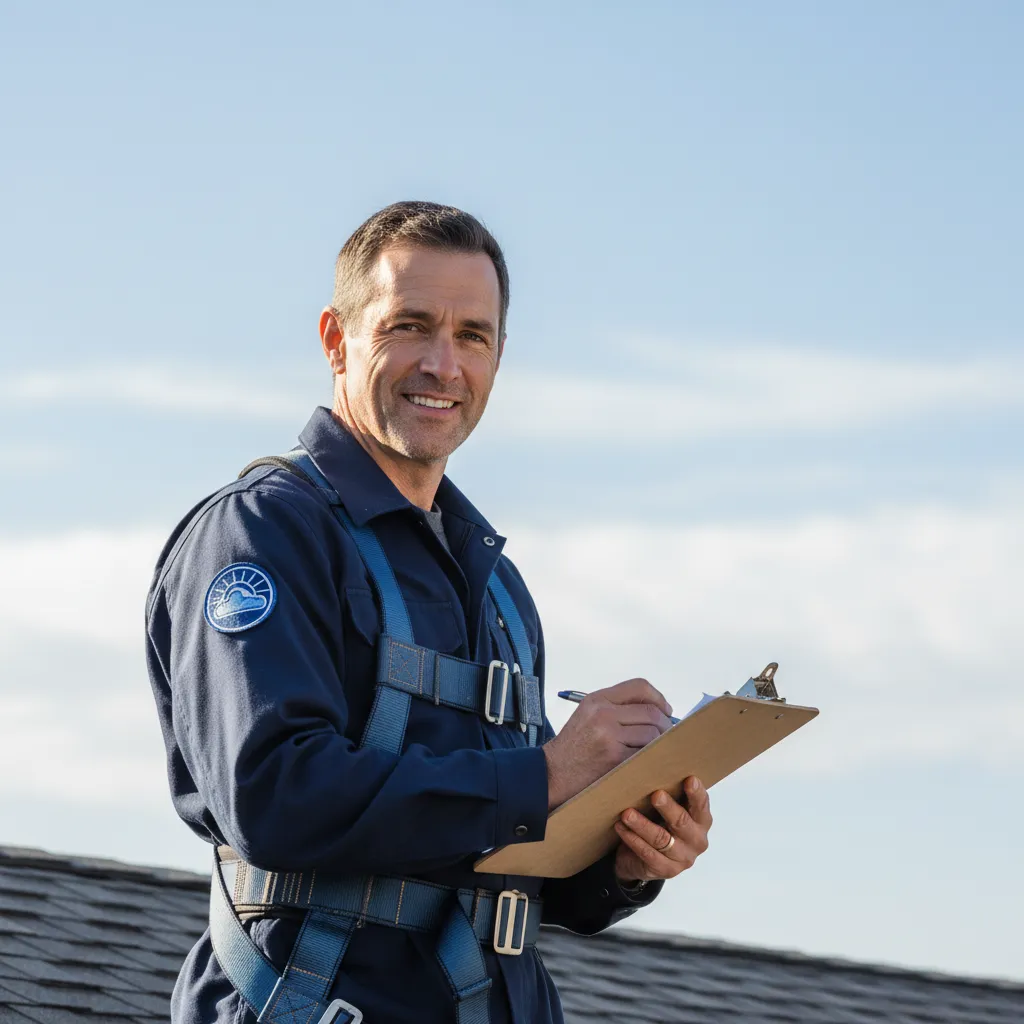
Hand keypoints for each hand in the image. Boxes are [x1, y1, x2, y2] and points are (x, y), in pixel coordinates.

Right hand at [543, 678, 673, 809]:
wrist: (551, 774)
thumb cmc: (573, 747)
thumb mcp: (587, 715)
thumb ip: (616, 708)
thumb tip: (655, 709)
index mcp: (597, 699)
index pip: (639, 687)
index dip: (659, 698)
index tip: (666, 710)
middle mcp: (603, 713)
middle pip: (651, 712)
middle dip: (665, 725)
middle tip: (666, 736)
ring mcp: (609, 735)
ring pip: (653, 734)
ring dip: (660, 744)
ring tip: (656, 750)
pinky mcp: (615, 758)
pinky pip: (646, 753)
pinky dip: (651, 758)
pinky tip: (647, 762)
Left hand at [613, 776, 711, 883]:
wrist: (644, 858)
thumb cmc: (659, 822)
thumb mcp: (667, 808)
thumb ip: (669, 790)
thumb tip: (653, 762)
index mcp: (702, 820)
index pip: (701, 805)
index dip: (696, 793)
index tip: (689, 779)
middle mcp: (697, 840)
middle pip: (682, 822)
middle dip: (668, 808)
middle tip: (655, 795)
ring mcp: (683, 858)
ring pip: (661, 839)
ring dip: (642, 825)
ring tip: (626, 813)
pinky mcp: (666, 870)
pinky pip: (648, 854)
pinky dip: (632, 839)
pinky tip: (621, 828)